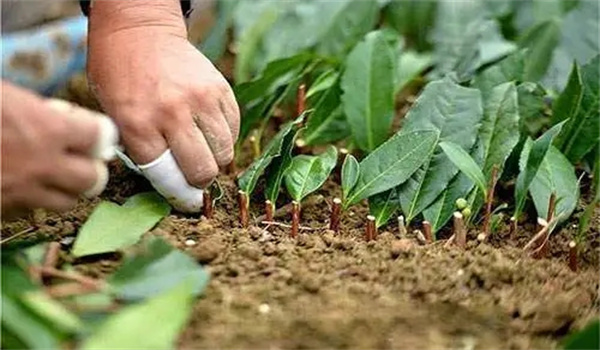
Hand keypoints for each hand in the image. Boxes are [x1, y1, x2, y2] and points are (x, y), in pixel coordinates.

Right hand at [1, 82, 112, 218]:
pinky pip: (30, 211)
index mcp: (48, 128)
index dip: (99, 133)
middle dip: (90, 167)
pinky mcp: (3, 211)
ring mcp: (22, 193)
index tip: (94, 132)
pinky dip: (30, 199)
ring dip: (64, 188)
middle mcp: (43, 165)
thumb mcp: (6, 95)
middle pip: (94, 179)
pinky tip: (18, 183)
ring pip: (66, 202)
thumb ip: (41, 110)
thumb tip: (60, 116)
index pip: (102, 137)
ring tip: (49, 173)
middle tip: (78, 157)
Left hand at [87, 28, 239, 190]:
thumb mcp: (114, 116)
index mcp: (138, 123)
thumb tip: (173, 184)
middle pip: (203, 170)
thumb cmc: (119, 77)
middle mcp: (173, 113)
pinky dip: (225, 138)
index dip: (178, 194)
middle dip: (200, 182)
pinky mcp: (220, 89)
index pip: (168, 176)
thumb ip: (142, 150)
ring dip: (216, 160)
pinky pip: (233, 129)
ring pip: (224, 153)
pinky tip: (209, 131)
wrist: (140, 31)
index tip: (186, 201)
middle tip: (195, 177)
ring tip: (203, 151)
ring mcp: (201, 99)